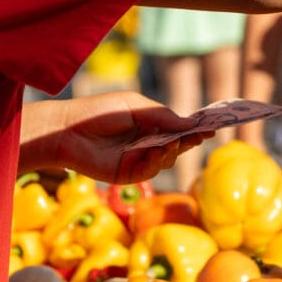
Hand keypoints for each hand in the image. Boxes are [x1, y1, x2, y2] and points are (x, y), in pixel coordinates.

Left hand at [22, 91, 212, 184]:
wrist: (68, 130)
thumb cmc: (98, 112)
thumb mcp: (135, 106)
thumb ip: (162, 115)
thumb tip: (190, 124)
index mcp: (149, 124)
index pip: (177, 127)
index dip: (194, 127)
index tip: (212, 125)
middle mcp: (147, 143)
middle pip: (177, 145)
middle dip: (191, 140)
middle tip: (204, 135)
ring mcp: (138, 160)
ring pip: (167, 160)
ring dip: (173, 150)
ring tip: (174, 141)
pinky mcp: (128, 175)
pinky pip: (151, 171)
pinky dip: (158, 161)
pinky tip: (158, 150)